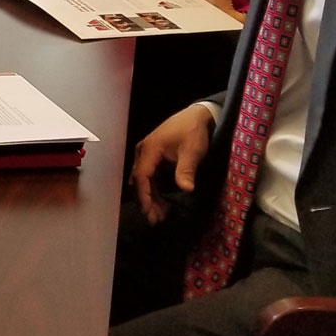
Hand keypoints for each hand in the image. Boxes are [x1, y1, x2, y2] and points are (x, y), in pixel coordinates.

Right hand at [130, 102, 213, 224]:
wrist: (197, 116)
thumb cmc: (193, 131)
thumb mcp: (192, 151)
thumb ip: (186, 170)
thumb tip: (186, 189)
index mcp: (150, 149)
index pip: (141, 176)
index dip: (144, 195)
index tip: (150, 212)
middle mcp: (143, 152)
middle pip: (139, 181)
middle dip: (146, 201)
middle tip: (155, 219)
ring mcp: (147, 154)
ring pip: (143, 181)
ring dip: (150, 198)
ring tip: (160, 215)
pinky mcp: (153, 157)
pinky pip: (149, 177)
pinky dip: (154, 190)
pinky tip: (162, 203)